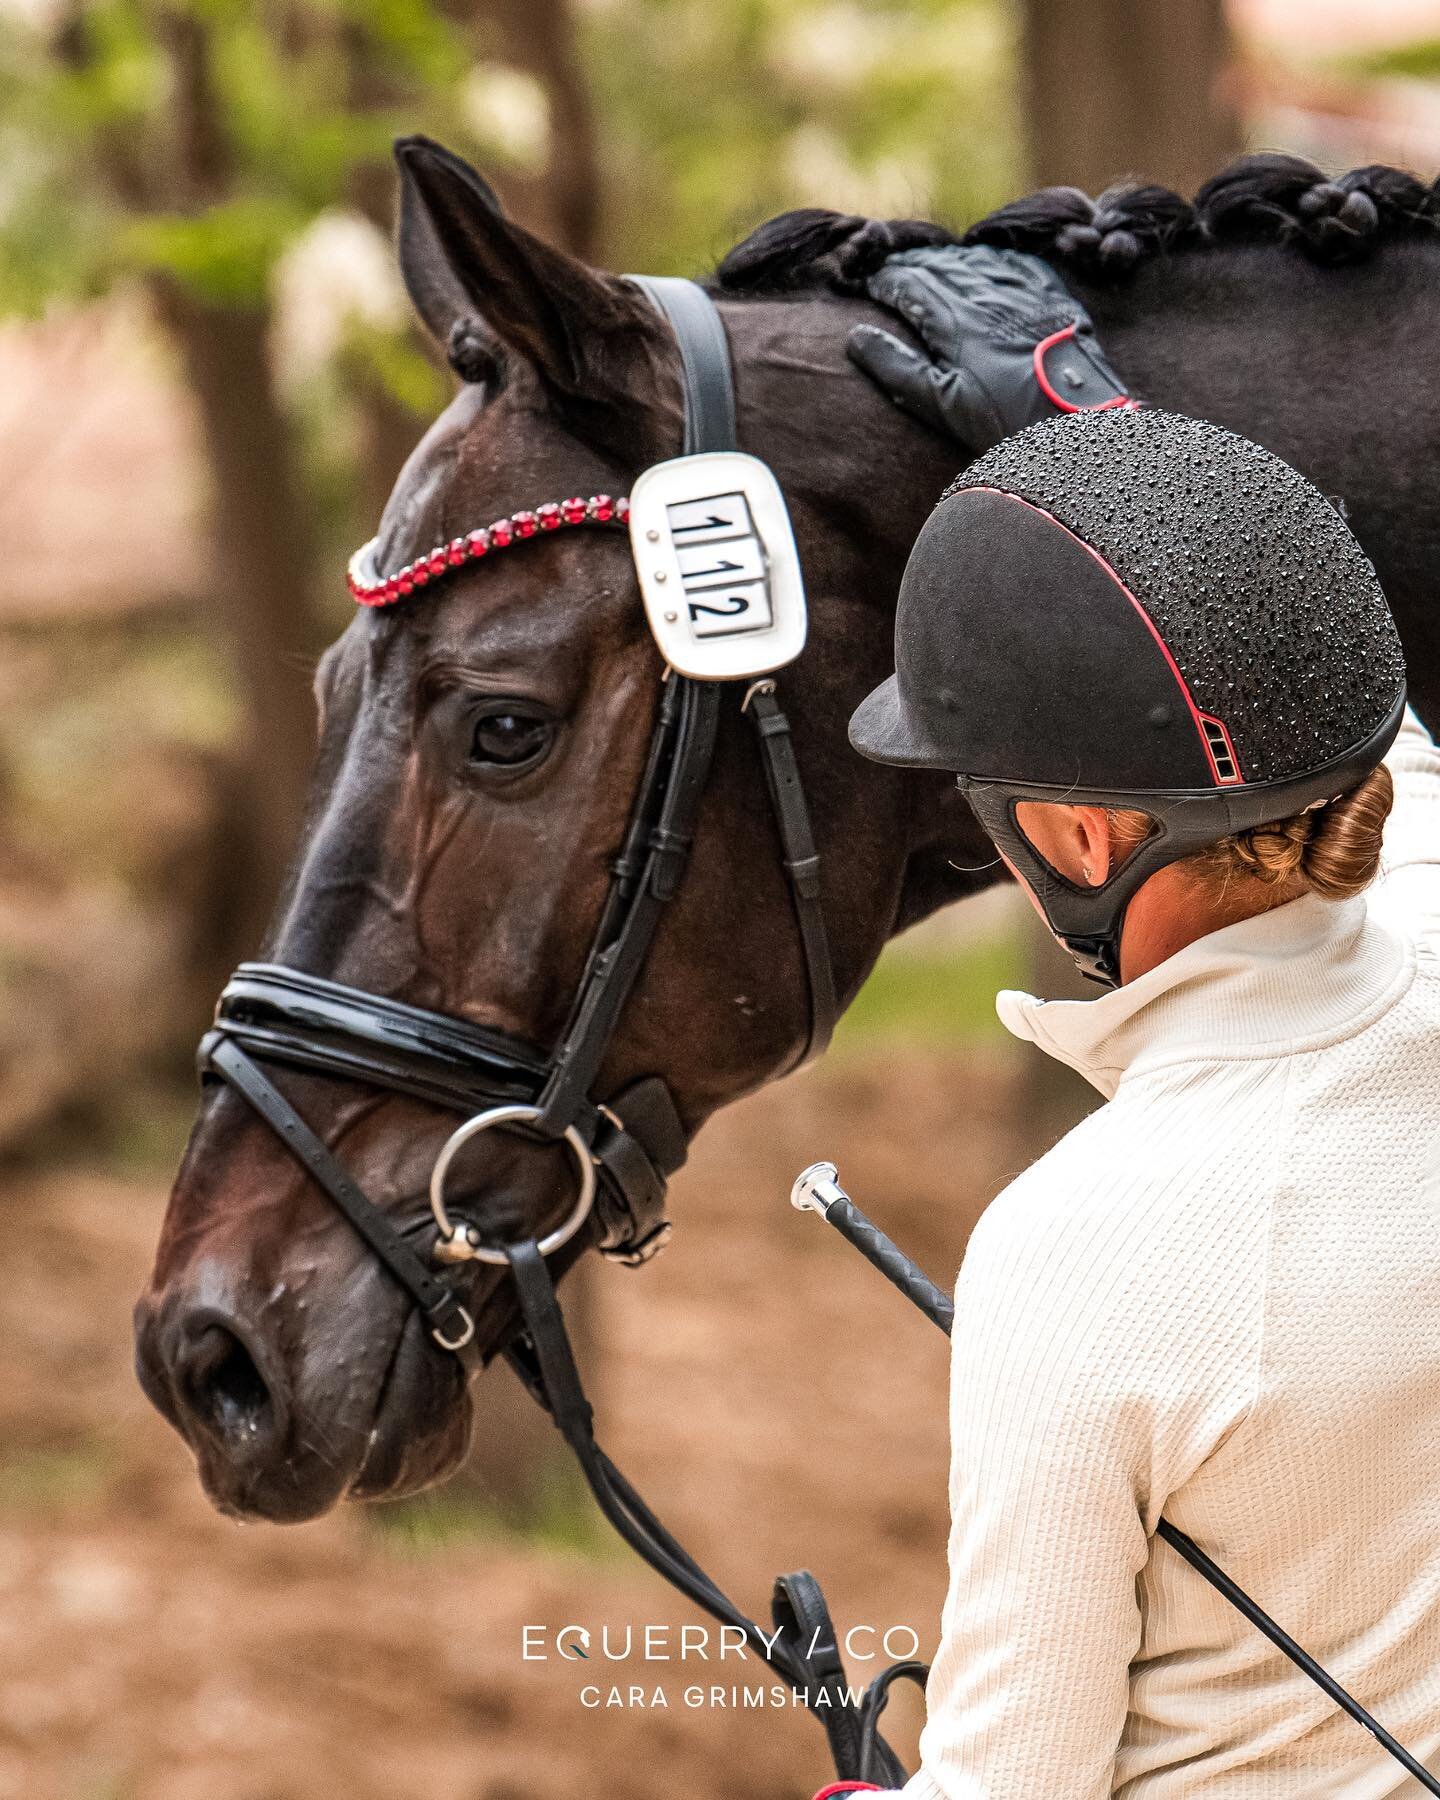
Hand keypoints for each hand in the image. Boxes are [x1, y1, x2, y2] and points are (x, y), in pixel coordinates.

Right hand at [846, 243, 1133, 452]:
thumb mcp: (941, 403)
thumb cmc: (1002, 420)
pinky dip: (992, 257)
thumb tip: (857, 336)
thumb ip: (896, 368)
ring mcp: (1022, 291)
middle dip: (910, 264)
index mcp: (954, 320)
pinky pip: (1016, 262)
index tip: (866, 281)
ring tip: (929, 261)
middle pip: (939, 266)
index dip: (884, 281)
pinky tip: (984, 259)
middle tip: (890, 267)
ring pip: (974, 259)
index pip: (909, 285)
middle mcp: (986, 294)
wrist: (1075, 421)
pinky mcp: (1052, 295)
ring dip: (948, 258)